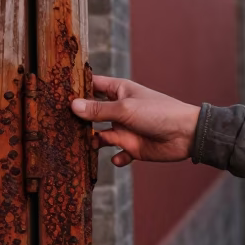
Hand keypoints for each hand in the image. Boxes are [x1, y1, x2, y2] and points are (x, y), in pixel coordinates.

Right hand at [71, 75, 199, 167]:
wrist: (186, 135)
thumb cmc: (159, 113)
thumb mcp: (125, 109)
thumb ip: (98, 110)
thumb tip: (73, 106)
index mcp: (119, 91)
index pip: (93, 85)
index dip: (77, 88)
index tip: (57, 92)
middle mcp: (119, 109)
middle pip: (92, 113)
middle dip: (80, 119)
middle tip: (61, 125)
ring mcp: (125, 129)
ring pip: (100, 136)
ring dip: (93, 141)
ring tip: (87, 145)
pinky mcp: (132, 147)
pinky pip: (118, 154)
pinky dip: (116, 159)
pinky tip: (118, 159)